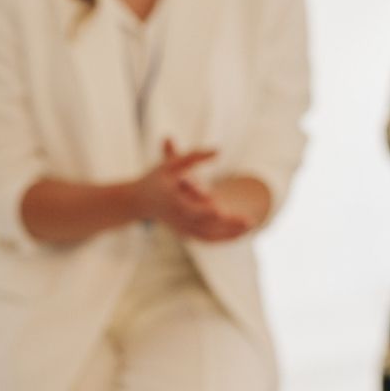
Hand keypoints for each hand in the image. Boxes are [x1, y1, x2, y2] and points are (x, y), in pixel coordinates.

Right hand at [133, 139, 250, 241]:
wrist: (138, 202)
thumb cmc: (156, 179)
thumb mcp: (170, 164)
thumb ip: (194, 157)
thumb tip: (219, 151)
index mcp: (172, 201)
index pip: (190, 209)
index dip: (205, 210)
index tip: (220, 209)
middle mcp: (177, 218)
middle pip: (205, 225)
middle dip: (228, 224)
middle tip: (250, 221)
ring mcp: (181, 229)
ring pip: (208, 236)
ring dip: (230, 233)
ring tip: (251, 224)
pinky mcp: (185, 235)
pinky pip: (207, 240)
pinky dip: (223, 238)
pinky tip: (241, 233)